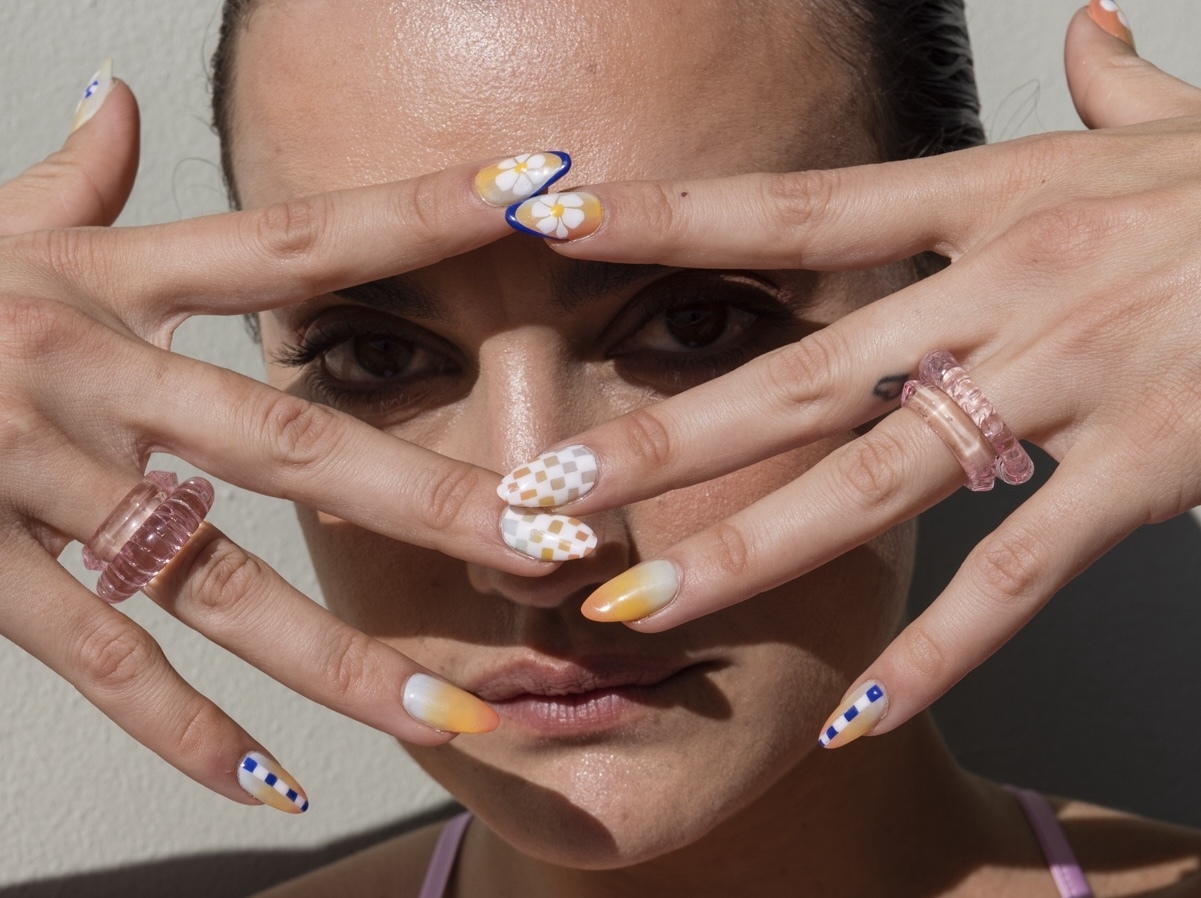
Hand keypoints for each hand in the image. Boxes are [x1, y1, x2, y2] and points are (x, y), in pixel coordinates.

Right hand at [0, 72, 577, 808]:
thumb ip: (69, 175)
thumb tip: (115, 96)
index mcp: (113, 279)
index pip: (302, 239)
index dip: (422, 214)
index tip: (538, 199)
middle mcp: (91, 373)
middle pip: (295, 439)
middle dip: (432, 497)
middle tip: (558, 546)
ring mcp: (32, 475)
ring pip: (216, 579)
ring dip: (344, 657)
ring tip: (457, 717)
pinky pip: (95, 658)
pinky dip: (182, 728)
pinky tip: (271, 784)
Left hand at [498, 9, 1200, 744]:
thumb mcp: (1180, 127)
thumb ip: (1122, 85)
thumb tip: (1095, 31)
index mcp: (998, 199)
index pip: (791, 210)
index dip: (664, 218)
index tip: (550, 226)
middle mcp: (1011, 288)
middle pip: (795, 375)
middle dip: (661, 441)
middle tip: (543, 497)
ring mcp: (1077, 379)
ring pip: (875, 483)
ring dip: (747, 552)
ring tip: (639, 607)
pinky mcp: (1151, 464)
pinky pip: (1017, 578)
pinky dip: (934, 655)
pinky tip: (852, 715)